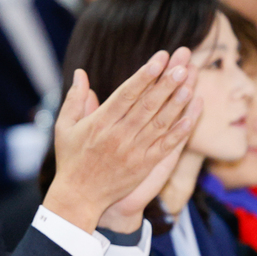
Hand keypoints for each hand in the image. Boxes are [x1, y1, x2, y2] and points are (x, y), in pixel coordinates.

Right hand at [43, 49, 200, 232]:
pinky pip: (166, 146)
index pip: (126, 93)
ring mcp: (134, 151)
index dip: (145, 75)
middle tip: (182, 64)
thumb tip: (80, 73)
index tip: (160, 58)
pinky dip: (179, 131)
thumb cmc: (71, 160)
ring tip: (190, 83)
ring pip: (160, 123)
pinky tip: (191, 116)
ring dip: (177, 103)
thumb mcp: (65, 127)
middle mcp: (119, 136)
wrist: (78, 197)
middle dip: (166, 83)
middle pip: (147, 105)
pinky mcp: (144, 166)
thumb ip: (75, 100)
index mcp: (100, 123)